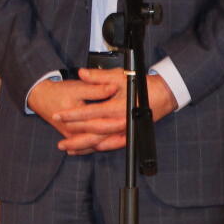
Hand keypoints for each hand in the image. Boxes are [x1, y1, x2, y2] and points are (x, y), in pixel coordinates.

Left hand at [36, 68, 176, 154]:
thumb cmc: (142, 85)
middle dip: (75, 136)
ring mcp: (125, 130)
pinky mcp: (130, 134)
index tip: (59, 115)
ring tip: (69, 149)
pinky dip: (99, 148)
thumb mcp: (120, 76)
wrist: (163, 94)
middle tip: (60, 141)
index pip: (90, 112)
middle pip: (93, 131)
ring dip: (85, 146)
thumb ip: (99, 76)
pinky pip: (112, 145)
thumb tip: (82, 73)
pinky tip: (88, 149)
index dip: (73, 115)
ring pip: (102, 141)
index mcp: (117, 106)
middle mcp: (121, 121)